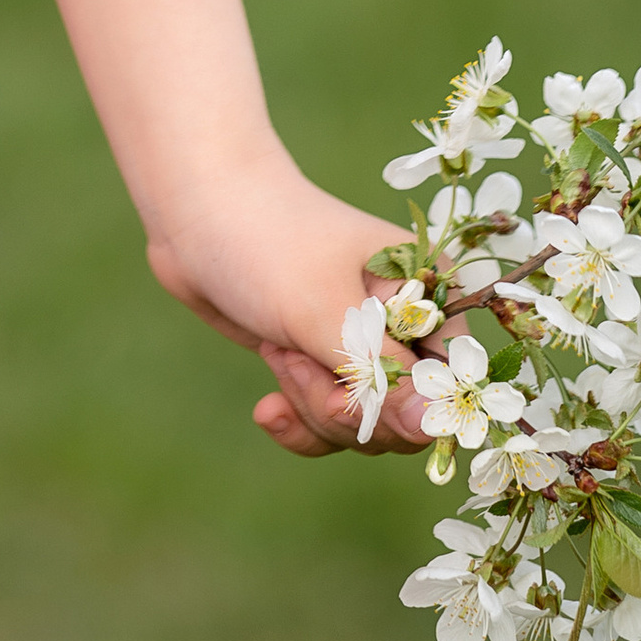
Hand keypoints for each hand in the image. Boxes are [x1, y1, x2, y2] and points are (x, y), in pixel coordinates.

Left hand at [145, 150, 431, 457]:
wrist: (194, 209)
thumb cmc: (266, 241)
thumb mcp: (325, 313)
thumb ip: (380, 378)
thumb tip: (435, 431)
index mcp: (428, 293)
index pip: (447, 387)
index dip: (401, 408)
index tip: (346, 389)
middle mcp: (406, 324)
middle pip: (404, 418)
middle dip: (343, 405)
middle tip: (294, 356)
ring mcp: (361, 347)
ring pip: (362, 425)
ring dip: (312, 402)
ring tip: (277, 350)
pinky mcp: (321, 363)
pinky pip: (328, 424)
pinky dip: (298, 421)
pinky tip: (267, 409)